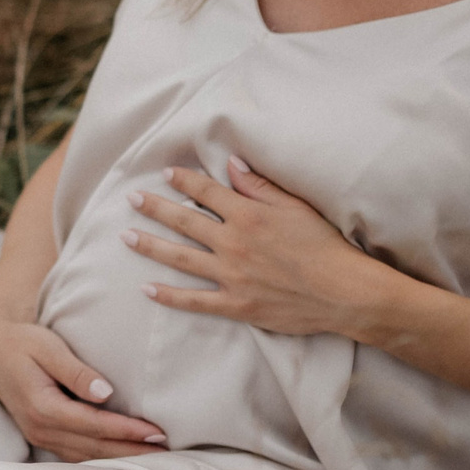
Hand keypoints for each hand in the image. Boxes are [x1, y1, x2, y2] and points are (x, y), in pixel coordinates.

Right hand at [0, 306, 167, 461]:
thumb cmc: (22, 341)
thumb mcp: (48, 348)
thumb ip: (76, 372)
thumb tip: (106, 394)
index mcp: (42, 407)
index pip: (94, 425)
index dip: (127, 431)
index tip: (157, 431)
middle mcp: (39, 428)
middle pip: (93, 448)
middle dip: (131, 450)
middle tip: (167, 451)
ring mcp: (38, 435)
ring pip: (85, 456)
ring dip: (119, 458)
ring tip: (152, 456)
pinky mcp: (41, 434)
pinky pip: (75, 453)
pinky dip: (100, 456)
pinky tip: (121, 455)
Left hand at [123, 157, 396, 337]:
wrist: (343, 292)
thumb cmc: (325, 246)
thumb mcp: (296, 207)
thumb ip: (260, 186)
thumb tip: (230, 164)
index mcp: (248, 214)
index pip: (206, 192)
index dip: (184, 181)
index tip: (165, 174)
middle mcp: (233, 243)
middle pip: (184, 221)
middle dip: (154, 208)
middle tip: (131, 199)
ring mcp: (231, 275)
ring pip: (180, 258)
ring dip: (150, 246)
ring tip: (125, 237)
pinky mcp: (236, 305)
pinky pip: (194, 300)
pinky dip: (169, 296)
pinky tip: (147, 288)